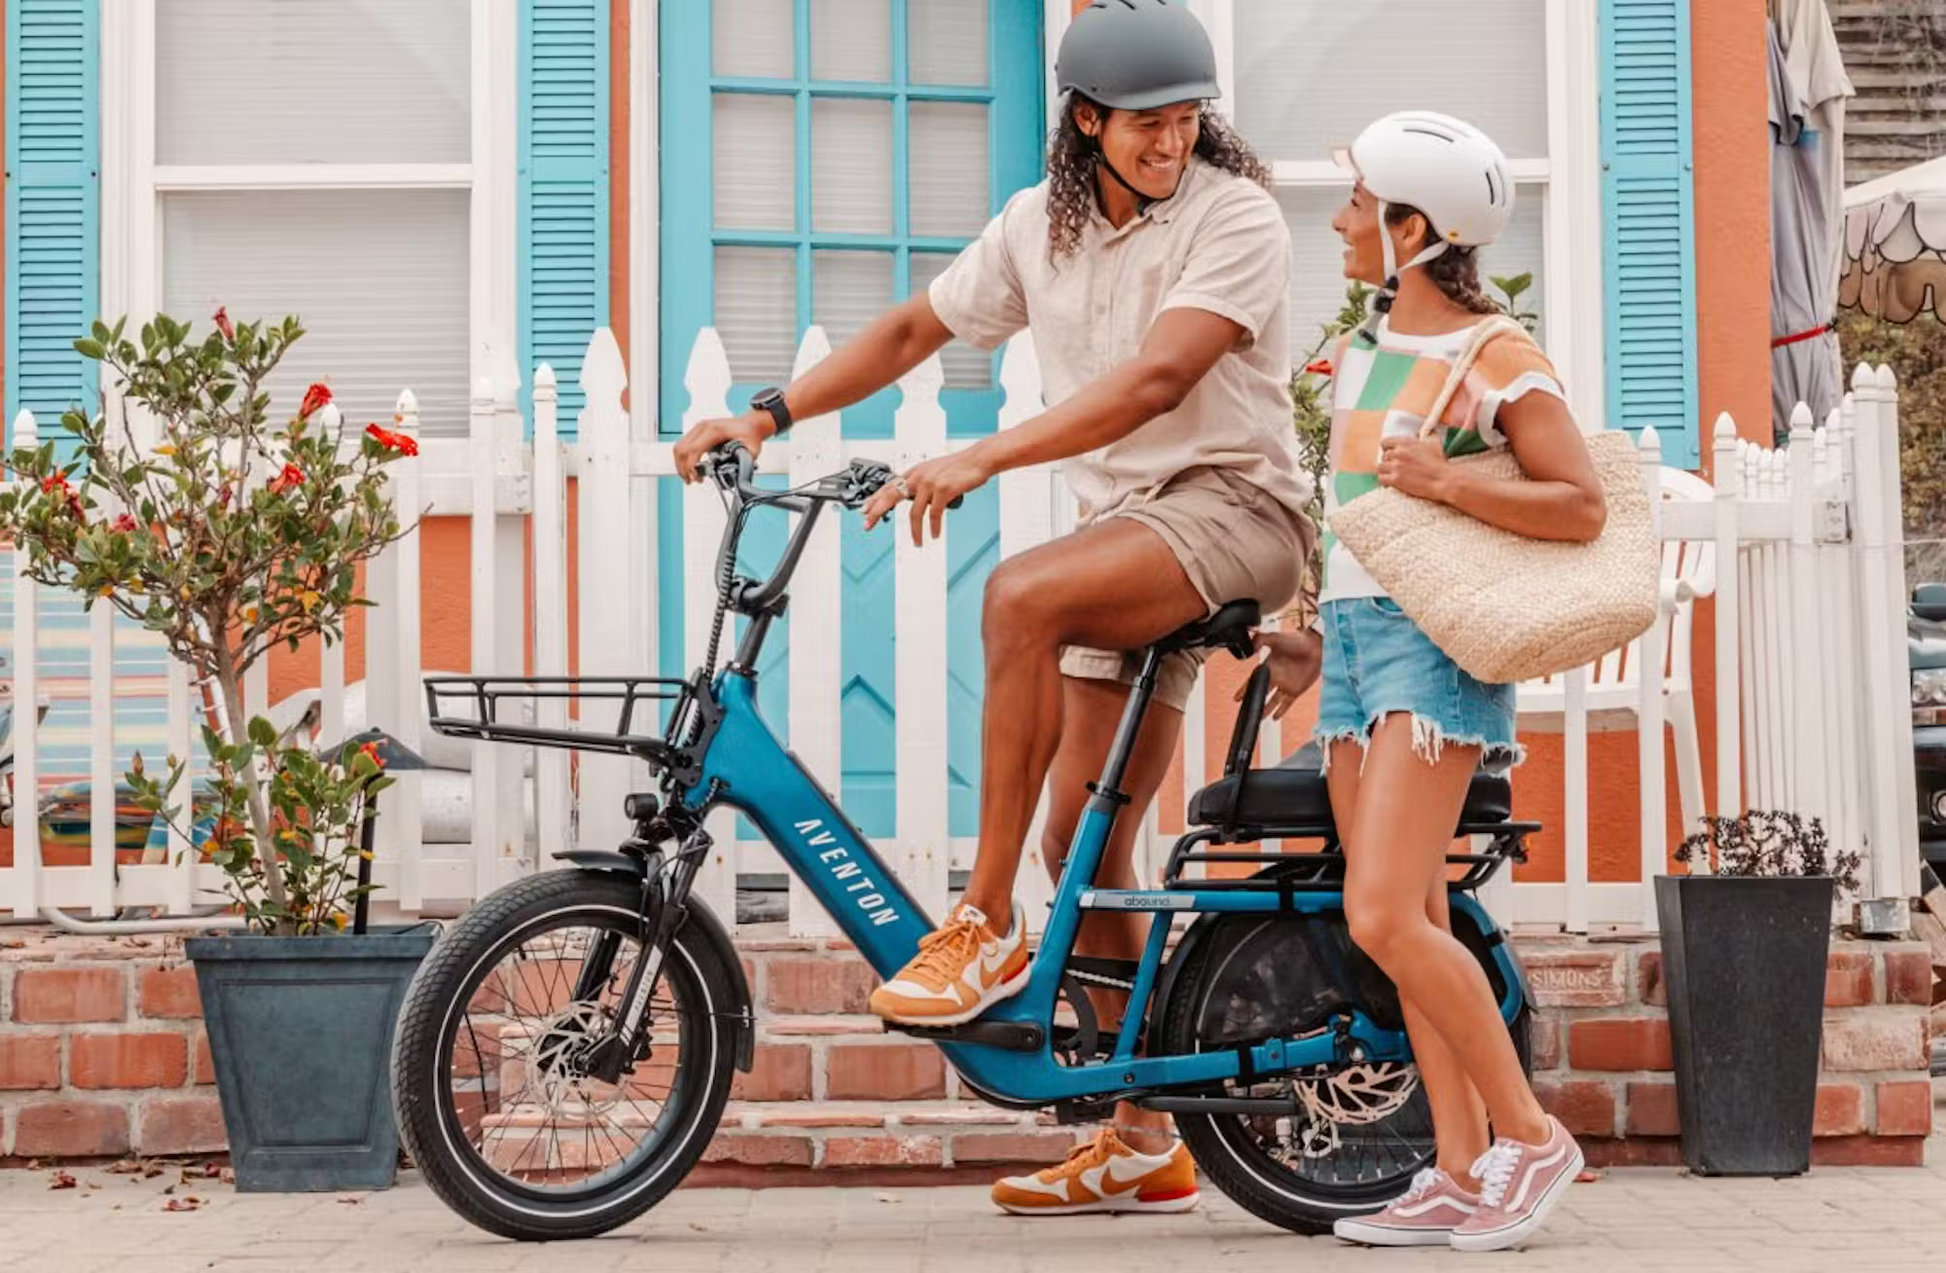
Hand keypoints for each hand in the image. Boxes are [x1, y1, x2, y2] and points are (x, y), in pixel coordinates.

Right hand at [674, 412, 772, 482]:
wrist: (749, 423)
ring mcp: (699, 428)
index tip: (696, 478)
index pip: (693, 449)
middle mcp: (703, 427)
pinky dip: (683, 458)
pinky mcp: (697, 432)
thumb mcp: (752, 449)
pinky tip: (691, 469)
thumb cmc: (749, 433)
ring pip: (679, 447)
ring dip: (681, 464)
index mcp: (714, 430)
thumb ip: (746, 463)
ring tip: (689, 477)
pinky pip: (683, 445)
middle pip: (681, 449)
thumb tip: (740, 476)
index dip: (691, 467)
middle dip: (683, 468)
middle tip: (690, 481)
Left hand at [861, 447, 993, 543]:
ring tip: (917, 543)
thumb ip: (922, 483)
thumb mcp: (934, 471)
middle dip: (877, 511)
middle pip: (891, 496)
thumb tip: (915, 498)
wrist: (978, 460)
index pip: (888, 486)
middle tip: (868, 525)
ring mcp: (929, 483)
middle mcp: (918, 476)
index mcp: (914, 472)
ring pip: (914, 512)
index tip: (864, 510)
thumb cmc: (959, 467)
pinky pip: (934, 514)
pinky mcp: (942, 490)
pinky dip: (934, 527)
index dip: (875, 499)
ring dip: (915, 531)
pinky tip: (935, 535)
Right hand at [1240, 629, 1322, 719]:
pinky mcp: (1296, 690)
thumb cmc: (1296, 640)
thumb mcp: (1275, 638)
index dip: (1244, 690)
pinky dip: (1281, 711)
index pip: (1253, 681)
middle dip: (1253, 702)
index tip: (1236, 698)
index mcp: (1267, 666)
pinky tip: (1274, 718)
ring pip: (1272, 701)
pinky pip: (1286, 703)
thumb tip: (1251, 646)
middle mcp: (1275, 677)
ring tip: (1257, 718)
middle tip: (1244, 711)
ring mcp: (1285, 685)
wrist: (1315, 645)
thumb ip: (1260, 639)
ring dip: (1265, 710)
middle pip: (1261, 693)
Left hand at [1376, 435, 1452, 502]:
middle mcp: (1398, 453)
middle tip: (1394, 465)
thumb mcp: (1434, 442)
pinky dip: (1384, 481)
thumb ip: (1427, 434)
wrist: (1442, 479)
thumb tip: (1424, 433)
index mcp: (1405, 442)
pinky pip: (1381, 479)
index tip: (1391, 451)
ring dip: (1384, 470)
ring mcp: (1395, 466)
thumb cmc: (1439, 462)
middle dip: (1389, 460)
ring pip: (1379, 467)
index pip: (1385, 442)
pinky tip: (1389, 482)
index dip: (1387, 447)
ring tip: (1390, 473)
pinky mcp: (1395, 480)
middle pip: (1383, 455)